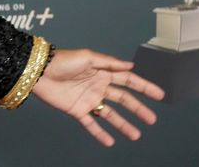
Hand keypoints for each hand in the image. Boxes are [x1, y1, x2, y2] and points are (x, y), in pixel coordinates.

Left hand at [31, 48, 163, 146]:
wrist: (38, 71)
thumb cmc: (62, 60)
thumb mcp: (87, 57)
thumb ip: (109, 63)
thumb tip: (130, 65)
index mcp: (102, 72)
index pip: (128, 81)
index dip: (144, 87)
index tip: (160, 95)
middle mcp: (98, 86)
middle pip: (123, 99)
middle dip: (138, 109)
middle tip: (152, 120)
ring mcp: (88, 99)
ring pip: (110, 114)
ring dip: (123, 124)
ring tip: (136, 135)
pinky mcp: (77, 110)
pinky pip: (91, 123)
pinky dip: (100, 133)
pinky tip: (110, 142)